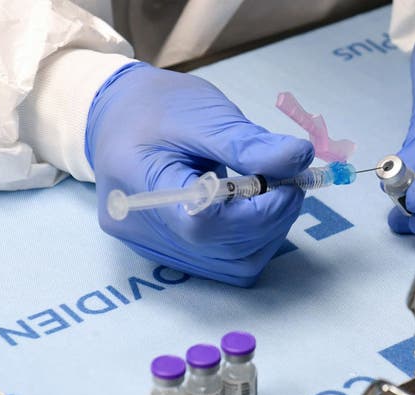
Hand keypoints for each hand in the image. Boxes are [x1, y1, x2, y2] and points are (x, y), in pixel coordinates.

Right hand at [85, 63, 312, 285]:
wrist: (116, 117)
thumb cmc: (155, 108)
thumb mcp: (202, 113)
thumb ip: (247, 142)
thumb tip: (298, 158)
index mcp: (137, 187)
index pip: (204, 225)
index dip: (258, 212)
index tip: (288, 183)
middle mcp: (140, 230)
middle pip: (221, 249)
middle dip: (271, 219)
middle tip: (291, 182)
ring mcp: (153, 248)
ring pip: (230, 267)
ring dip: (267, 234)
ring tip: (275, 194)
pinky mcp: (170, 254)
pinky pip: (223, 265)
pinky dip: (252, 242)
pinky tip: (256, 211)